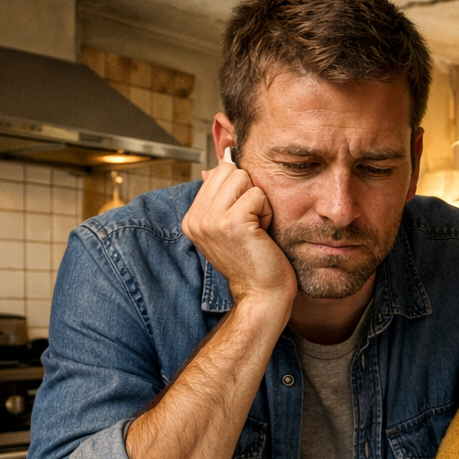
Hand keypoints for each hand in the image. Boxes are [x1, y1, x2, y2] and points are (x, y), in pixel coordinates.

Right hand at [181, 152, 297, 321]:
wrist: (262, 295)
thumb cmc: (254, 262)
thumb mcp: (230, 227)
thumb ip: (220, 197)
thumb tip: (218, 163)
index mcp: (192, 219)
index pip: (216, 173)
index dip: (240, 191)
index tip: (243, 221)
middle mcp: (195, 219)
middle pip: (228, 170)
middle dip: (248, 192)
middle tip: (252, 223)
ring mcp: (209, 220)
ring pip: (242, 178)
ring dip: (258, 202)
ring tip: (256, 229)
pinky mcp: (230, 222)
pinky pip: (257, 194)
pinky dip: (266, 212)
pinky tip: (262, 234)